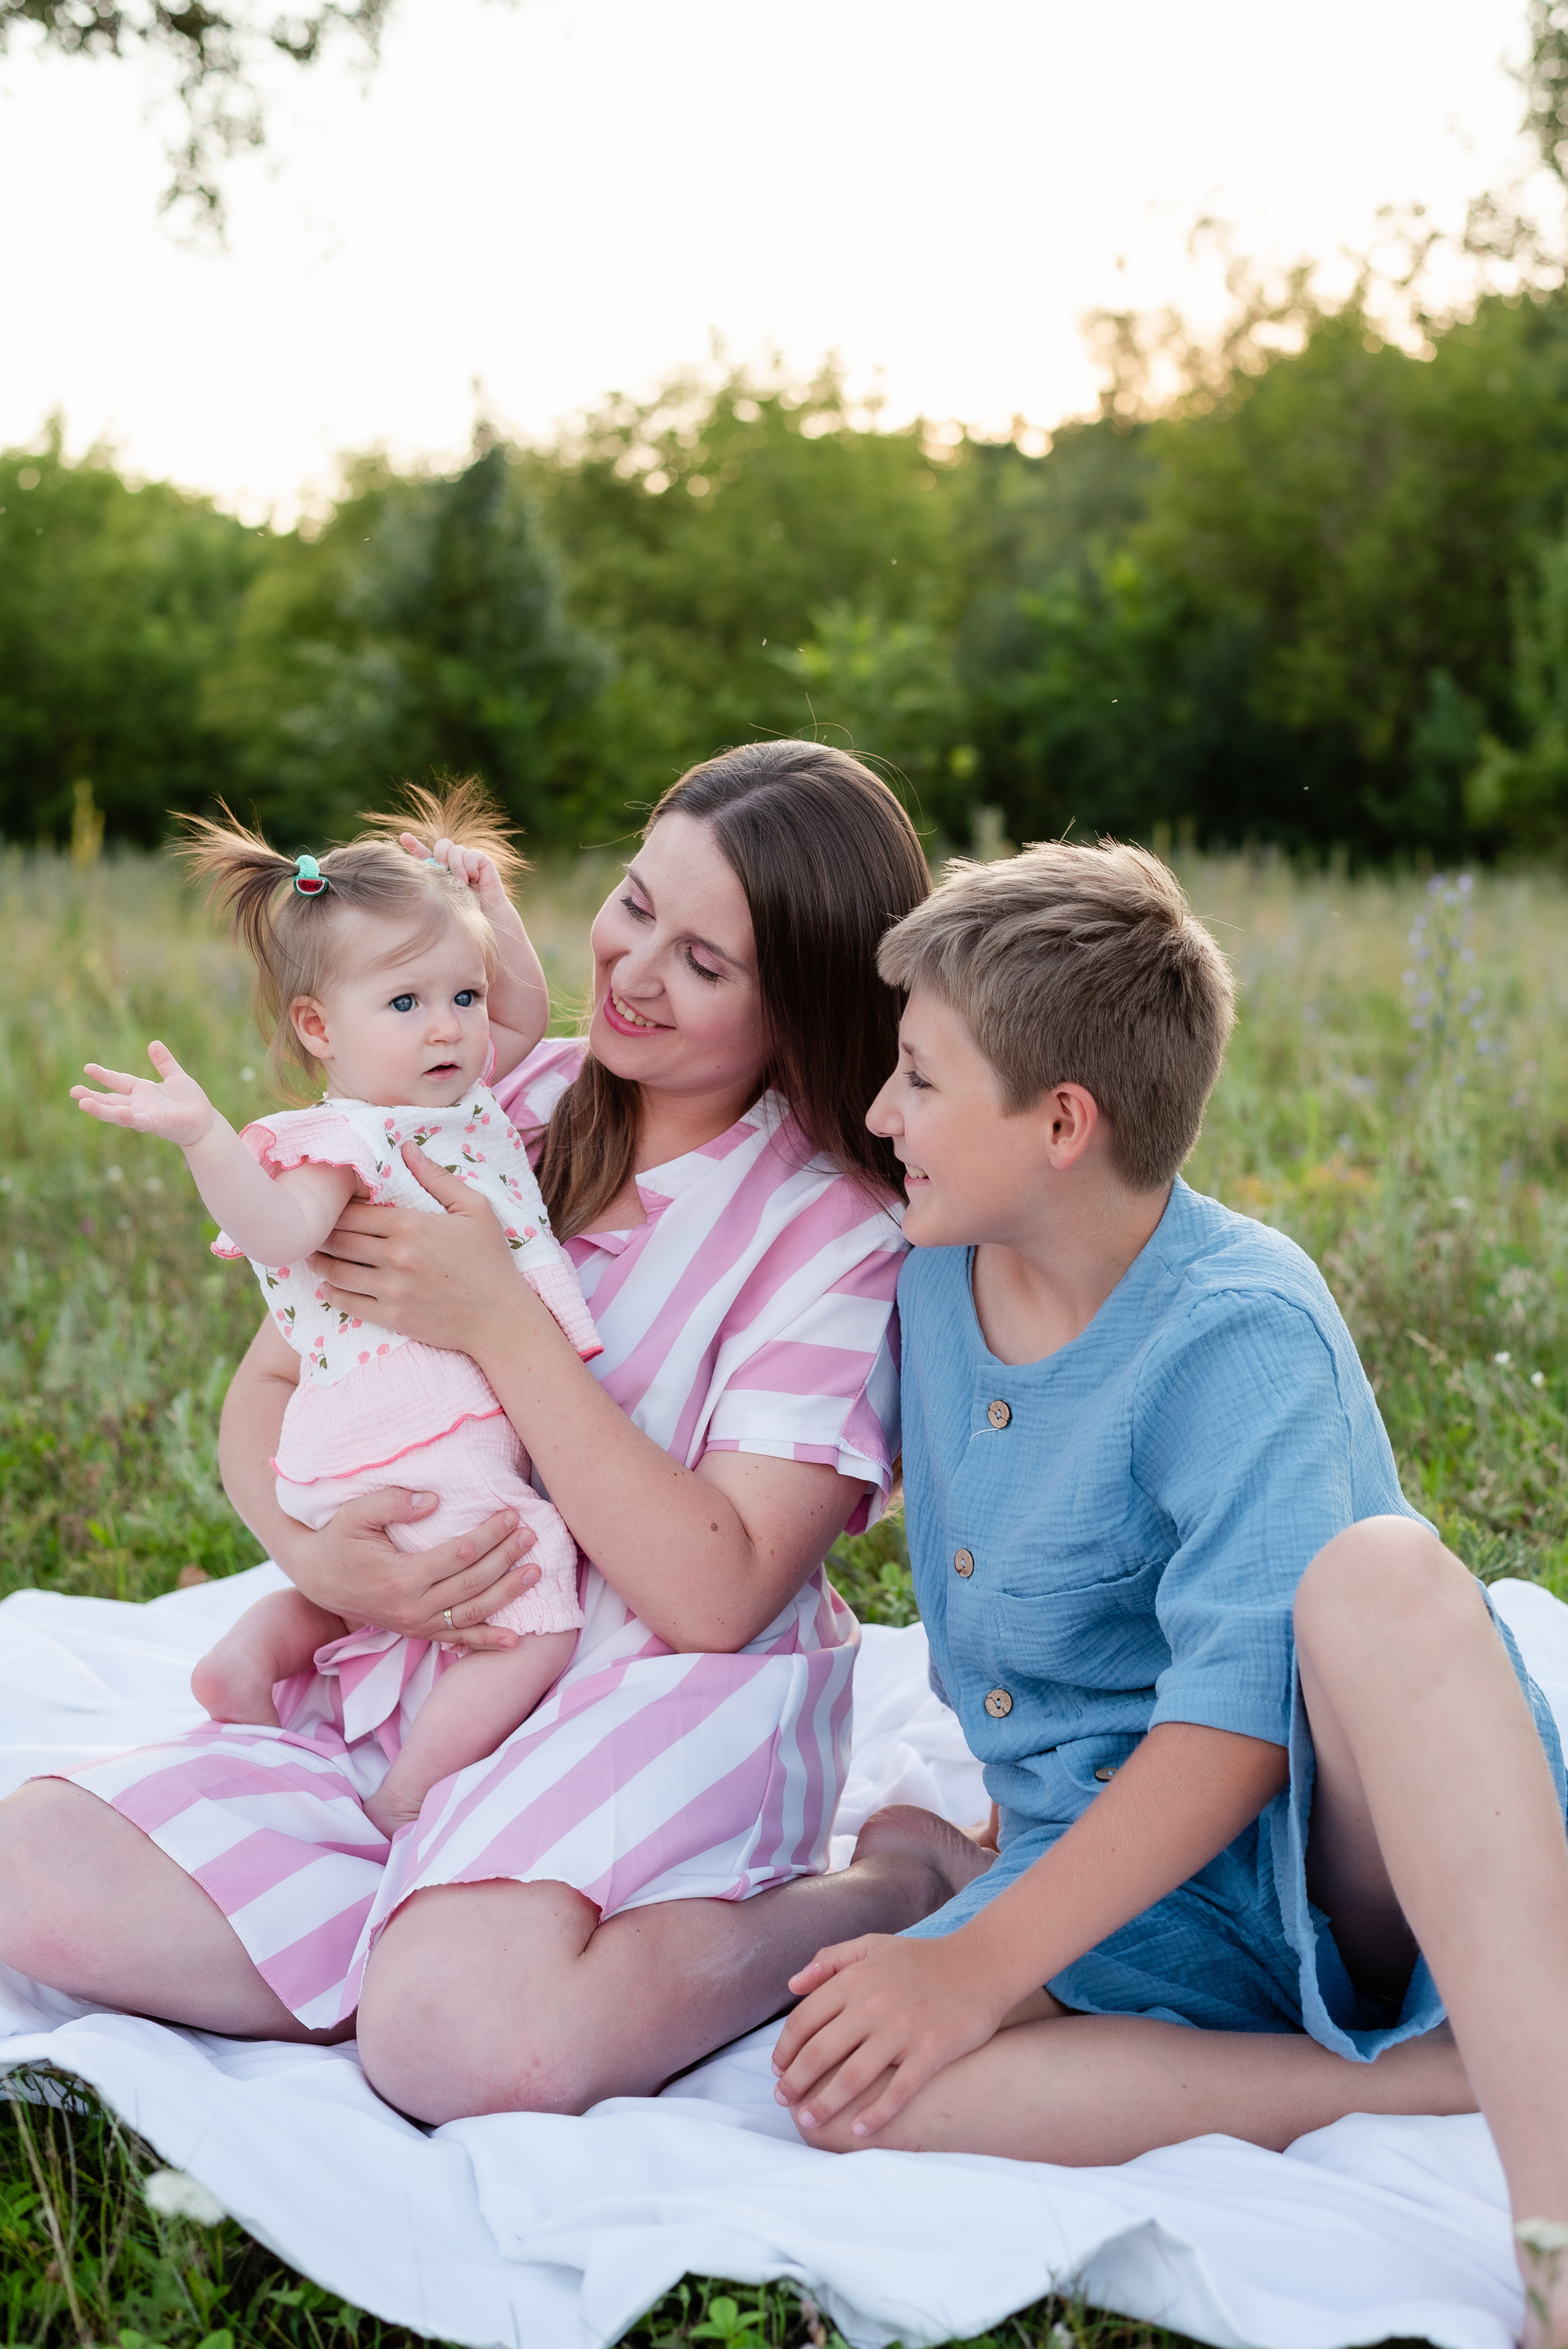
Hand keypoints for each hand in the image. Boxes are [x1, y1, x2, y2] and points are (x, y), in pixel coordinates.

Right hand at [71, 1042, 214, 1146]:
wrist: (205, 1121)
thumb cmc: (191, 1101)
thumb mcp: (176, 1076)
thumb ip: (164, 1062)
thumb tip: (154, 1043)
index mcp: (142, 1092)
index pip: (118, 1081)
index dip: (104, 1075)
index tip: (87, 1068)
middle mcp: (139, 1104)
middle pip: (110, 1100)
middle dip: (92, 1097)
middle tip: (73, 1092)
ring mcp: (144, 1115)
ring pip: (117, 1113)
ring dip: (100, 1109)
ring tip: (82, 1103)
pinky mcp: (154, 1123)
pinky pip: (137, 1120)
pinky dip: (127, 1116)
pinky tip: (118, 1111)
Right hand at [278, 1485, 541, 1648]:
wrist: (317, 1578)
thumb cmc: (338, 1540)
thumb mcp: (355, 1513)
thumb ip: (392, 1502)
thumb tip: (434, 1500)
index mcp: (400, 1577)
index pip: (459, 1555)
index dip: (489, 1535)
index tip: (511, 1514)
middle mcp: (411, 1607)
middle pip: (472, 1583)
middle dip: (506, 1558)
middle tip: (530, 1535)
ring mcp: (415, 1623)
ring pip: (472, 1612)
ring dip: (507, 1594)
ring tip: (535, 1572)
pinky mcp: (416, 1631)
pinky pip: (457, 1639)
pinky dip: (487, 1641)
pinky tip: (515, 1639)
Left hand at [310, 1144, 534, 1353]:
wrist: (501, 1317)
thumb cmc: (491, 1260)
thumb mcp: (476, 1209)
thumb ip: (438, 1178)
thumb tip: (407, 1148)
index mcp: (412, 1225)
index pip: (354, 1212)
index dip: (336, 1208)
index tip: (330, 1206)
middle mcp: (396, 1256)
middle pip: (339, 1240)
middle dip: (321, 1233)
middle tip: (311, 1229)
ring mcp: (392, 1289)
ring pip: (337, 1271)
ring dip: (320, 1262)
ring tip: (313, 1255)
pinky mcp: (392, 1317)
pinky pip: (348, 1303)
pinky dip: (332, 1294)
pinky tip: (328, 1287)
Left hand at [399, 829, 509, 913]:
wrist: (484, 917)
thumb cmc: (461, 911)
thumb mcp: (440, 895)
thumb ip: (430, 879)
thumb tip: (413, 870)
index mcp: (439, 870)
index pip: (424, 853)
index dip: (414, 844)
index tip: (404, 837)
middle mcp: (453, 862)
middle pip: (442, 844)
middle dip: (440, 853)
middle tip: (442, 868)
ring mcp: (467, 860)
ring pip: (456, 849)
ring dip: (457, 866)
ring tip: (462, 883)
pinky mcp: (482, 860)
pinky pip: (471, 854)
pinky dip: (470, 867)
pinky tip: (474, 879)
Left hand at [771, 1931, 1008, 2139]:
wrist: (982, 1964)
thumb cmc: (923, 1958)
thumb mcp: (872, 1945)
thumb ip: (829, 1959)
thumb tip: (792, 1984)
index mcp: (854, 1979)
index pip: (804, 2021)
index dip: (785, 2050)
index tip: (777, 2070)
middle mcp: (872, 2005)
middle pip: (820, 2053)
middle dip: (796, 2083)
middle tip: (784, 2102)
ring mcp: (902, 2029)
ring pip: (852, 2077)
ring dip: (825, 2104)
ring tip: (809, 2121)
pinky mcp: (932, 2050)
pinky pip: (898, 2091)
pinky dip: (876, 2115)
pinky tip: (859, 2131)